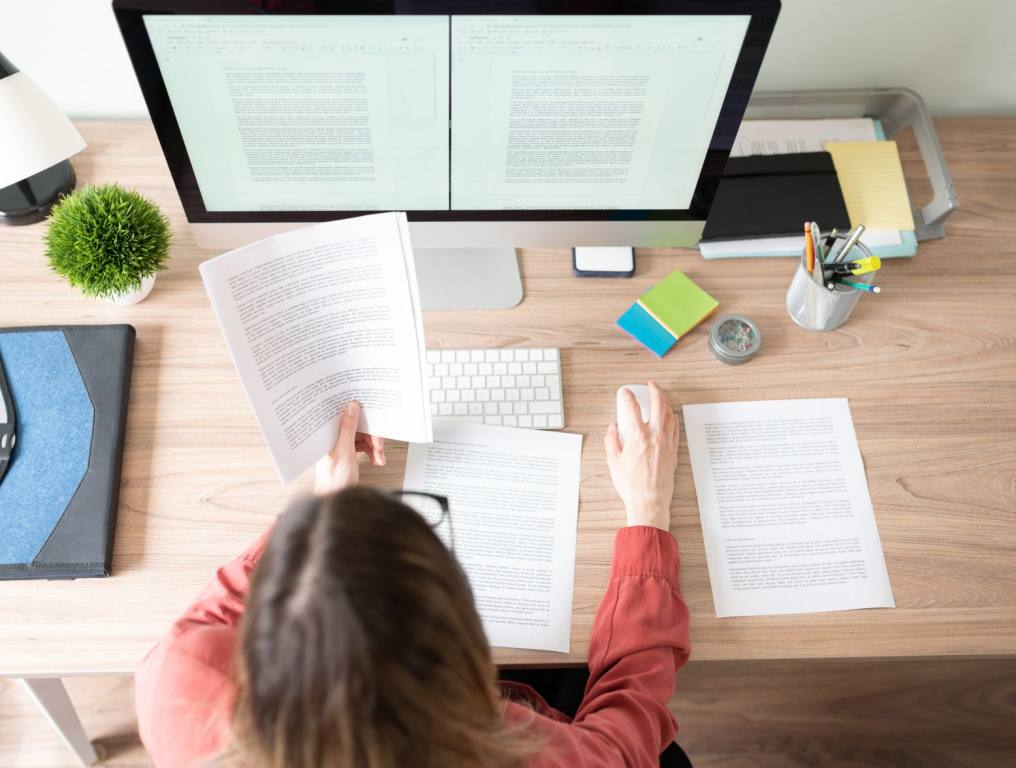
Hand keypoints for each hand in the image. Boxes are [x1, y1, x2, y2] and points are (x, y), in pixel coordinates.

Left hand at [313, 401, 385, 494]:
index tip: (370, 415)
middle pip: (357, 427)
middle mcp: (333, 438)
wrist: (336, 498)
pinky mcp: (348, 452)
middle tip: (377, 445)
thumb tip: (351, 408)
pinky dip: (372, 452)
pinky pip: (363, 445)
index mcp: (327, 434)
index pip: (343, 416)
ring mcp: (341, 445)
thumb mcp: (344, 451)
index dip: (358, 414)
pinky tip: (376, 459)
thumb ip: (348, 429)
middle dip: (371, 436)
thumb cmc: (333, 481)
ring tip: (378, 456)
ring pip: (363, 437)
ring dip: (374, 446)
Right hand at [604, 382, 678, 530]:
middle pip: (658, 404)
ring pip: (670, 415)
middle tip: (651, 385)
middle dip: (655, 390)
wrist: (649, 500)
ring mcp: (666, 443)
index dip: (628, 396)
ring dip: (665, 402)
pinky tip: (671, 416)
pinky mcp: (673, 451)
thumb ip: (611, 440)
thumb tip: (612, 427)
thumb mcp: (613, 461)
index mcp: (637, 436)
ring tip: (661, 397)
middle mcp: (654, 436)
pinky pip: (675, 428)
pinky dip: (673, 418)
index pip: (632, 408)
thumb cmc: (631, 484)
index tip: (625, 392)